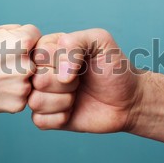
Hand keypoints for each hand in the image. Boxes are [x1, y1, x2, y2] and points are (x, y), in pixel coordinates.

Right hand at [0, 24, 40, 113]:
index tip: (5, 47)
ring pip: (32, 78)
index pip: (36, 36)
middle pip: (37, 58)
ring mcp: (24, 87)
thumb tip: (36, 37)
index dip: (21, 39)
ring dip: (20, 77)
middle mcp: (27, 65)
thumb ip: (18, 31)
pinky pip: (24, 95)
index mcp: (22, 42)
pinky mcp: (19, 104)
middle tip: (1, 64)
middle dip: (24, 59)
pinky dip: (13, 92)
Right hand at [29, 28, 143, 132]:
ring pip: (35, 101)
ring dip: (63, 101)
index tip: (79, 63)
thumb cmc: (114, 68)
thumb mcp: (100, 41)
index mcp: (48, 49)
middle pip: (36, 80)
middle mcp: (40, 71)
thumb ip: (76, 42)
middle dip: (65, 83)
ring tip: (77, 95)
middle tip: (80, 80)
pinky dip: (60, 117)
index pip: (38, 55)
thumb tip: (61, 71)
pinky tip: (73, 111)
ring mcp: (42, 95)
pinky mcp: (46, 118)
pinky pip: (40, 121)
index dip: (60, 62)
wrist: (128, 100)